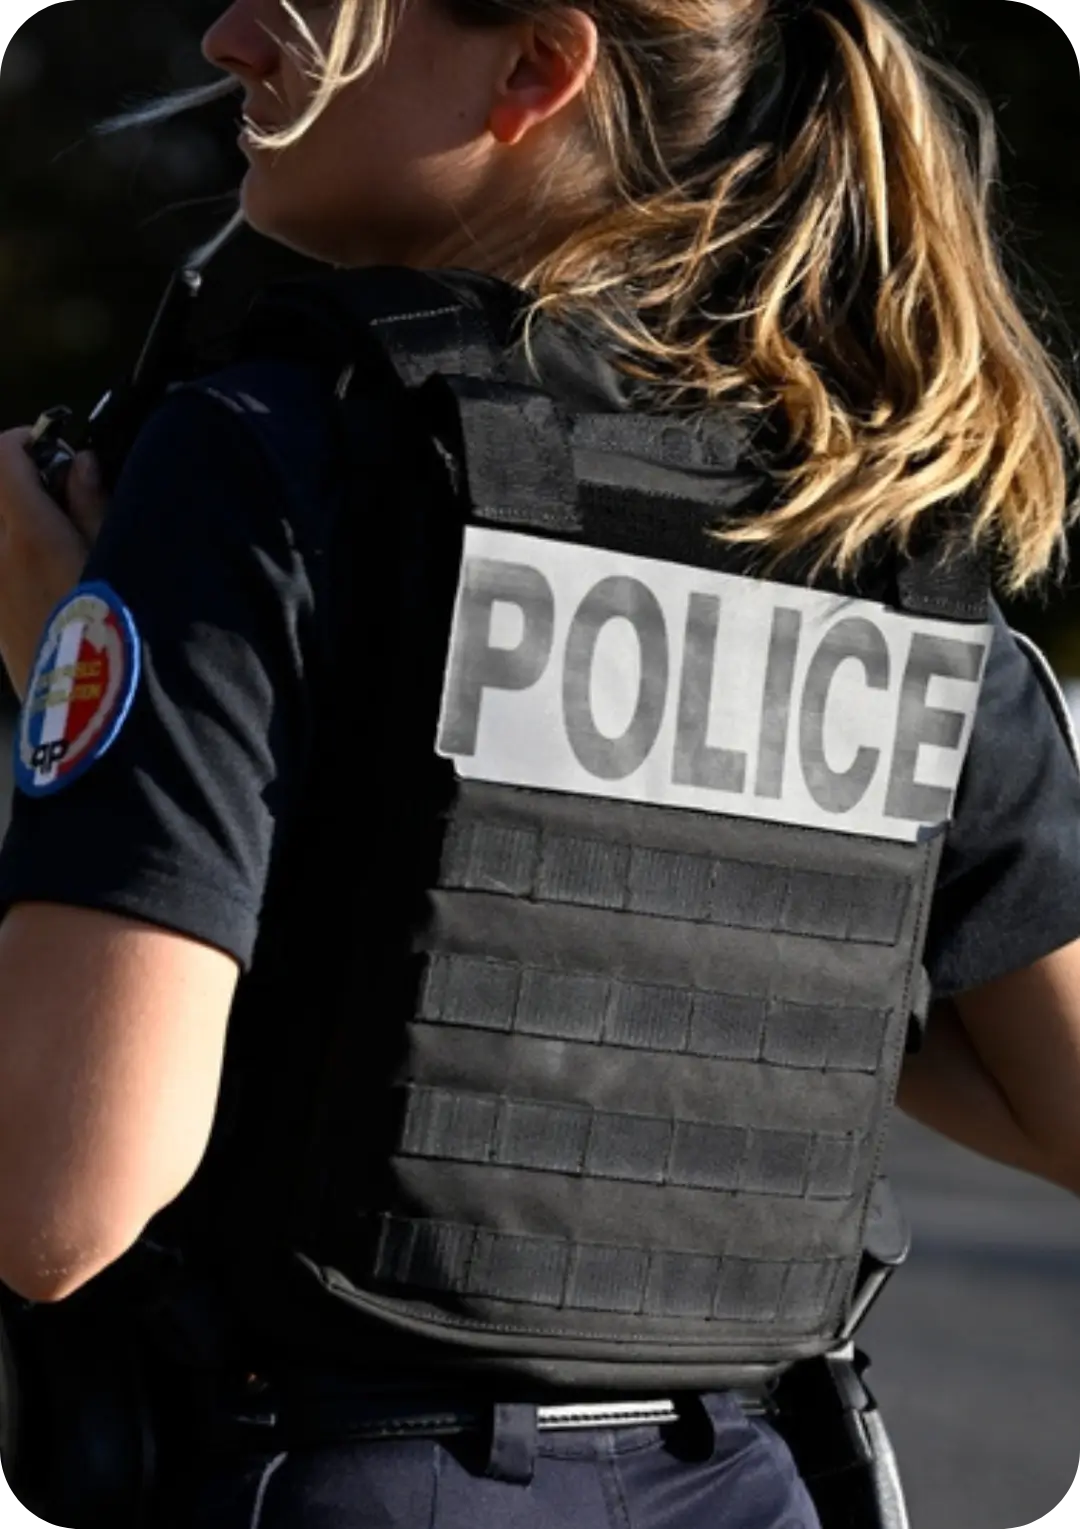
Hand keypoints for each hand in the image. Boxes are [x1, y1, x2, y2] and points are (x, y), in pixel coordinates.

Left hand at [0, 428, 109, 701]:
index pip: (2, 454)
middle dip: (20, 477)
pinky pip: (1, 564)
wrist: (86, 713)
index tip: (56, 450)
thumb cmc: (113, 633)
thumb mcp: (119, 559)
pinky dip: (16, 552)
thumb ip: (95, 504)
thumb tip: (82, 467)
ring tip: (60, 535)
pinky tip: (51, 574)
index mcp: (27, 531)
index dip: (28, 441)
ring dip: (19, 518)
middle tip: (62, 490)